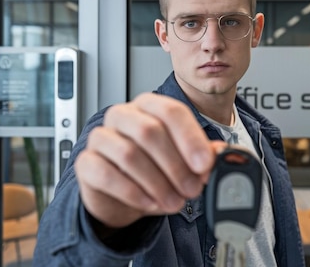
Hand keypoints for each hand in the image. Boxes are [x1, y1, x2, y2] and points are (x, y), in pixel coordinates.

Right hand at [75, 93, 219, 229]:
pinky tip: (150, 203)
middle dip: (176, 166)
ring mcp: (101, 137)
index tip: (204, 165)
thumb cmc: (154, 169)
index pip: (171, 111)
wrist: (122, 194)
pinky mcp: (86, 162)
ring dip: (157, 182)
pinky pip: (107, 174)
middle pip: (150, 132)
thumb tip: (223, 153)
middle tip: (191, 189)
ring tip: (174, 201)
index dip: (190, 139)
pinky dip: (133, 192)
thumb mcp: (183, 161)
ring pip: (129, 154)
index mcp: (149, 106)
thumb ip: (203, 155)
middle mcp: (123, 116)